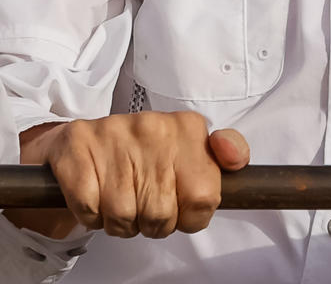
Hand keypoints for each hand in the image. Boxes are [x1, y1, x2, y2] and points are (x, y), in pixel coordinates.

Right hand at [6, 114, 248, 239]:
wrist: (83, 140)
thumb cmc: (145, 154)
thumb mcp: (193, 151)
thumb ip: (228, 155)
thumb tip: (235, 158)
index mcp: (188, 127)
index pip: (204, 197)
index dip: (189, 217)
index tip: (178, 207)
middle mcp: (152, 126)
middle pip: (161, 214)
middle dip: (152, 224)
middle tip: (144, 208)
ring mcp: (112, 134)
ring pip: (122, 215)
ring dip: (119, 223)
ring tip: (119, 203)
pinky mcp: (76, 147)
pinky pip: (88, 208)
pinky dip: (90, 215)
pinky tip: (95, 197)